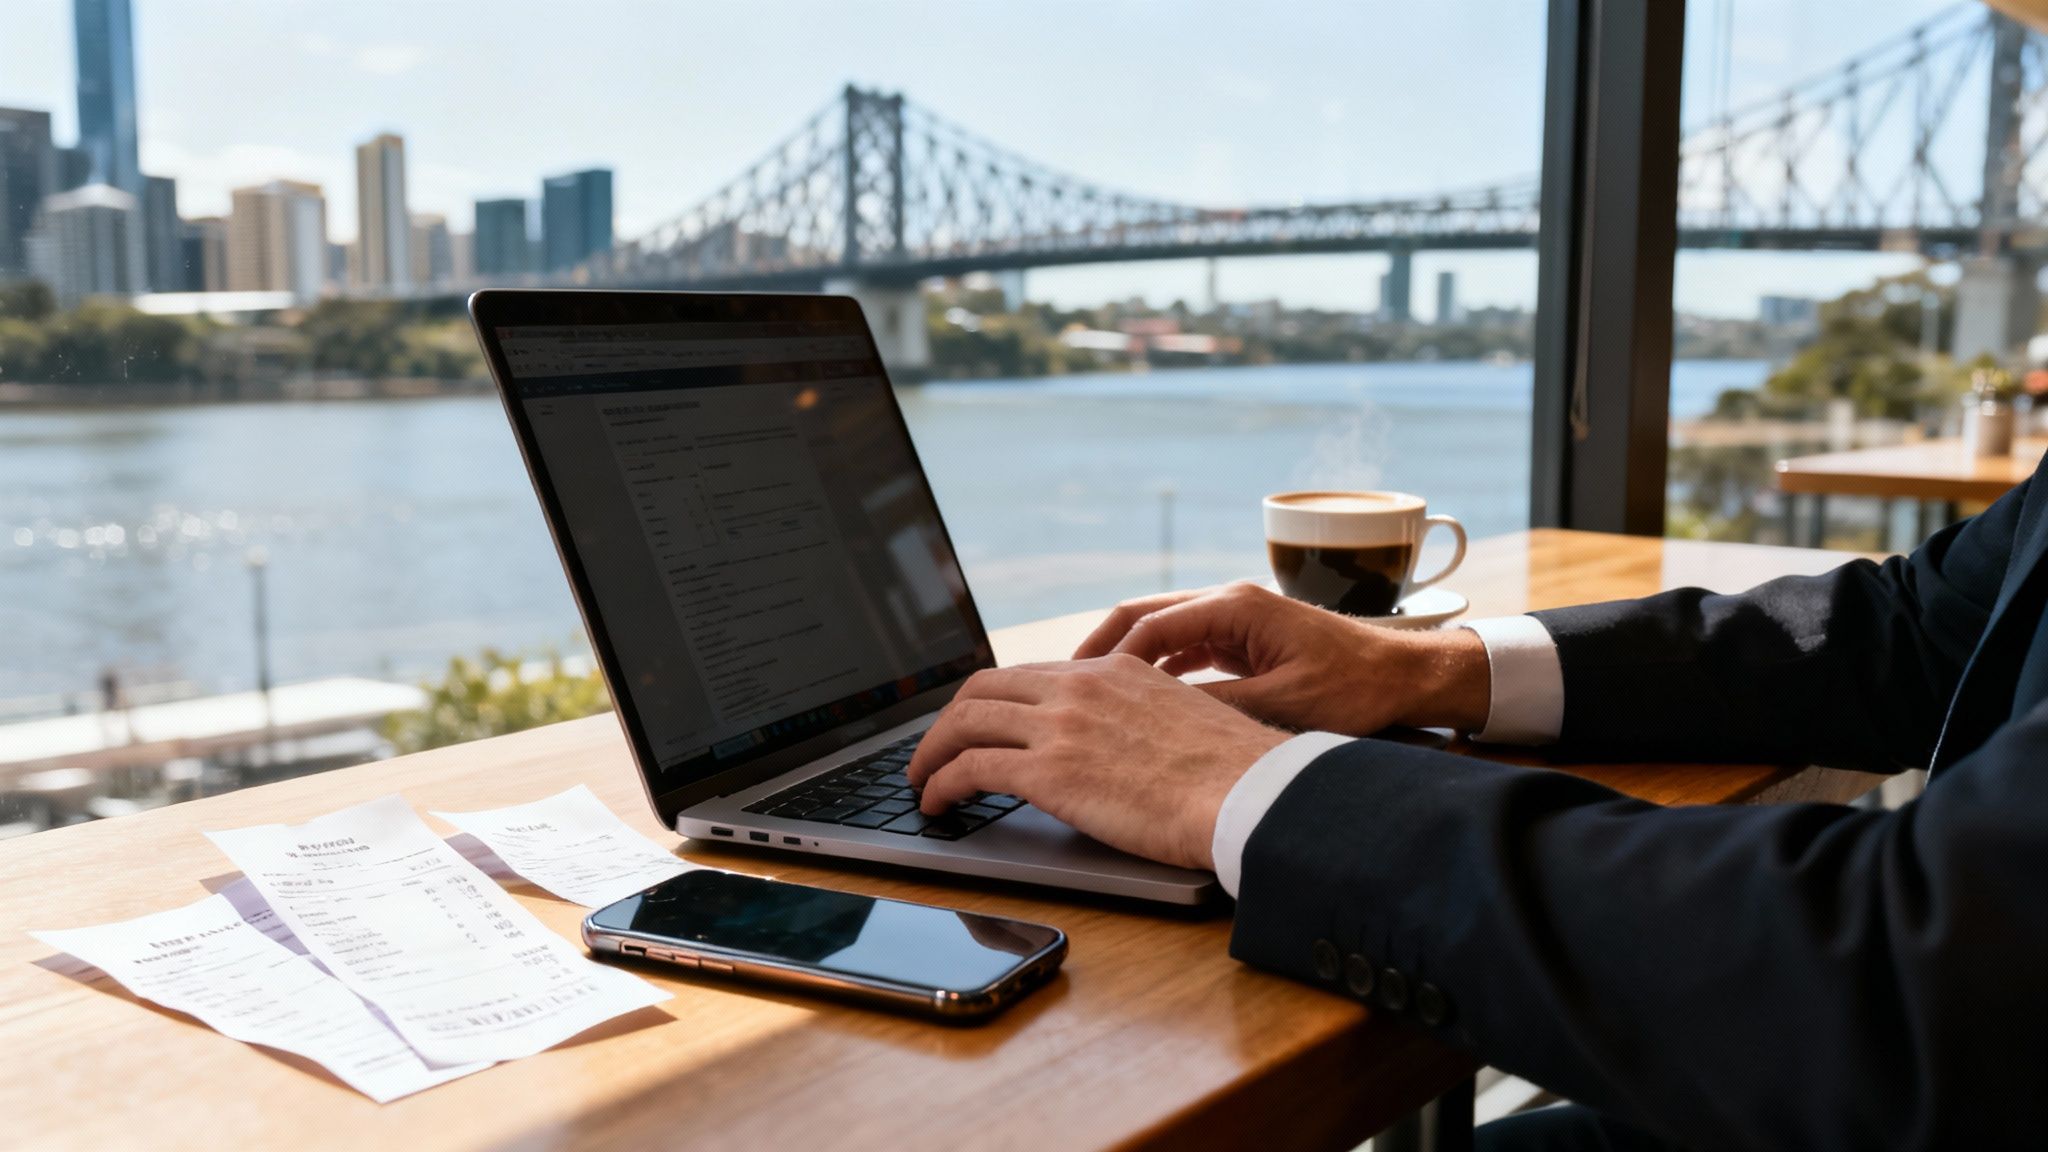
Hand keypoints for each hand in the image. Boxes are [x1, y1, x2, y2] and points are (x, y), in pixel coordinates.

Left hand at [904, 655, 1289, 870]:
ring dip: (932, 752)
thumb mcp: (1183, 717)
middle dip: (949, 721)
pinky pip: (969, 769)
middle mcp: (1080, 686)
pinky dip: (941, 784)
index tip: (979, 724)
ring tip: (922, 780)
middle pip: (984, 688)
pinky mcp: (1048, 772)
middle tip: (936, 750)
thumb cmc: (1234, 773)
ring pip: (965, 722)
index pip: (1030, 673)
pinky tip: (937, 804)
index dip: (993, 700)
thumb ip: (1142, 717)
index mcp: (1114, 669)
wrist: (1250, 793)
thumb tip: (1125, 745)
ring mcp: (1060, 725)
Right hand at [1073, 582, 1490, 735]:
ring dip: (1123, 661)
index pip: (1151, 624)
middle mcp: (1228, 602)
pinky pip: (1182, 648)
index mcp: (1236, 606)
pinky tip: (1132, 702)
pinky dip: (1153, 670)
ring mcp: (1234, 618)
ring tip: (1086, 697)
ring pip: (1160, 632)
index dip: (1107, 658)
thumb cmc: (1355, 687)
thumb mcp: (1283, 705)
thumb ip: (1219, 707)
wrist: (1405, 675)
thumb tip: (1160, 722)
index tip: (1076, 689)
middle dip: (1099, 651)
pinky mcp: (1241, 638)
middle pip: (1143, 617)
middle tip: (1060, 685)